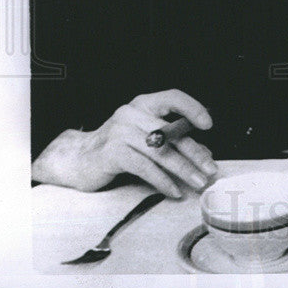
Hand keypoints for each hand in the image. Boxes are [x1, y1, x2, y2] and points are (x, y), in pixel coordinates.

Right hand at [31, 89, 216, 196]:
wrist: (77, 160)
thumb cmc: (117, 148)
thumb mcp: (145, 140)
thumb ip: (172, 143)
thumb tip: (204, 154)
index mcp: (143, 104)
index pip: (172, 97)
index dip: (192, 108)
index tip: (208, 125)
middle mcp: (131, 113)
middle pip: (170, 132)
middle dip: (194, 153)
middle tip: (210, 169)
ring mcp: (120, 132)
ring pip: (160, 151)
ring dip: (183, 170)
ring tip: (197, 183)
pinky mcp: (112, 153)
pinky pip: (144, 167)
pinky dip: (162, 181)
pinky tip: (174, 190)